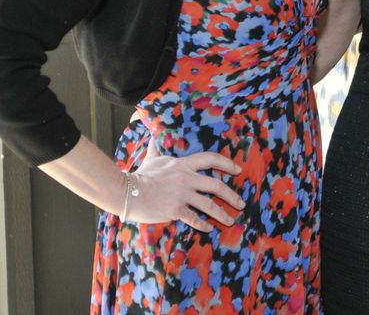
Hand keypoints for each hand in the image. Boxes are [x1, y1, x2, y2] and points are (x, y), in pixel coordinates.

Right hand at [124, 151, 244, 231]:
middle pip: (217, 185)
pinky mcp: (175, 210)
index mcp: (184, 164)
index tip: (237, 170)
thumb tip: (154, 139)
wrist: (127, 192)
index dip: (227, 164)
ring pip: (209, 205)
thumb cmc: (140, 175)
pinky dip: (203, 224)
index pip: (211, 159)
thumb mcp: (152, 159)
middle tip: (241, 203)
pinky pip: (194, 218)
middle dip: (231, 196)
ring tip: (231, 220)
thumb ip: (157, 149)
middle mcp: (187, 179)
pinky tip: (209, 228)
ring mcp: (182, 195)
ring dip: (222, 214)